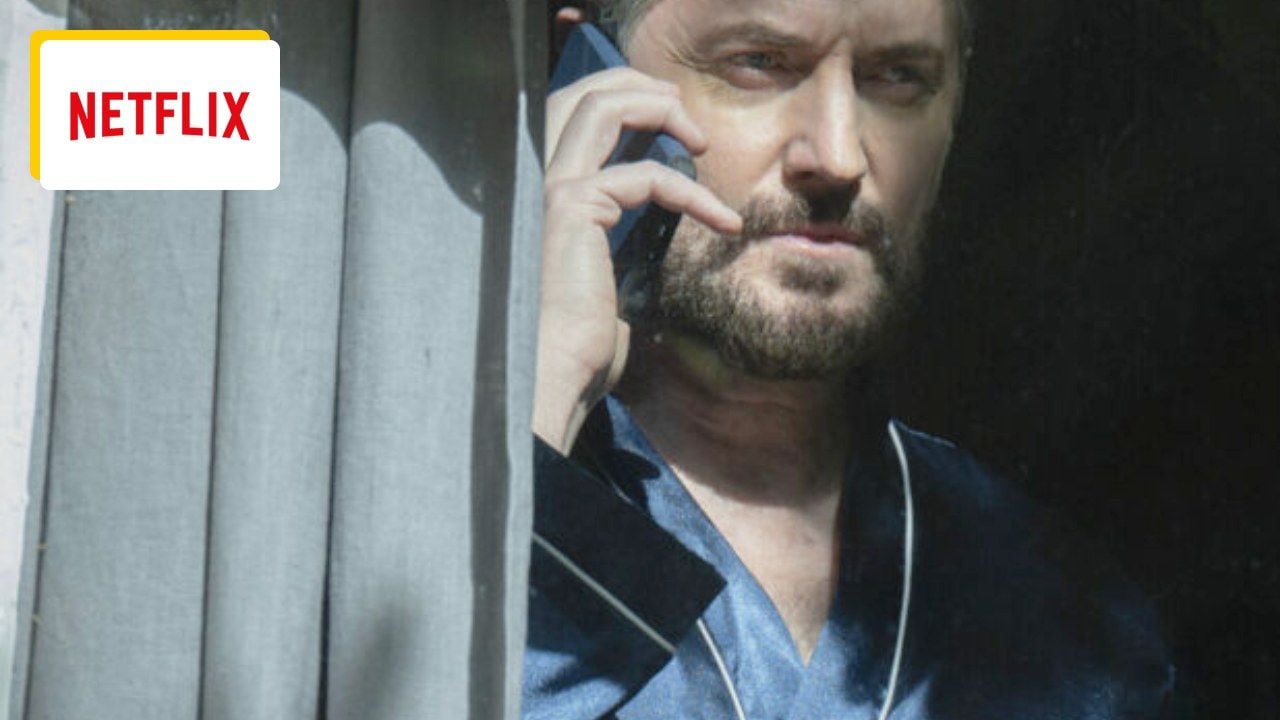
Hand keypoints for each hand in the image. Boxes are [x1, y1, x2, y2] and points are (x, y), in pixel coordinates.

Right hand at [534, 66, 741, 453]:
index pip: (570, 121)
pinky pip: (647, 176)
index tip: (666, 124)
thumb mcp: (610, 290)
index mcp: (539, 198)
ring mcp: (549, 191)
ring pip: (600, 108)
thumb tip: (656, 252)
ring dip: (659, 109)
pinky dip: (693, 192)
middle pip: (580, 97)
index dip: (618, 104)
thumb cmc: (579, 351)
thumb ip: (623, 255)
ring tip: (701, 138)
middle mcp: (534, 184)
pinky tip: (723, 220)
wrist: (556, 379)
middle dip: (637, 88)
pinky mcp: (572, 208)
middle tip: (682, 109)